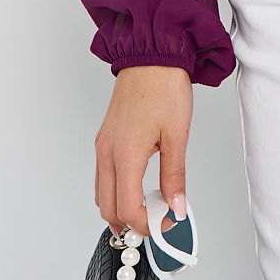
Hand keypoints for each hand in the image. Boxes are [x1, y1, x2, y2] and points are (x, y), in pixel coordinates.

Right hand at [95, 64, 191, 240]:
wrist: (151, 55)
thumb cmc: (164, 86)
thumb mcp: (177, 134)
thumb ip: (175, 175)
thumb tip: (176, 206)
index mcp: (125, 154)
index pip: (128, 208)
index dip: (148, 224)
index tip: (167, 225)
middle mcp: (107, 153)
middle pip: (109, 208)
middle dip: (132, 222)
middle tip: (159, 221)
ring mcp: (103, 146)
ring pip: (102, 194)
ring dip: (122, 207)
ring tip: (151, 205)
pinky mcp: (105, 138)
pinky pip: (103, 176)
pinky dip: (117, 189)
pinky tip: (140, 184)